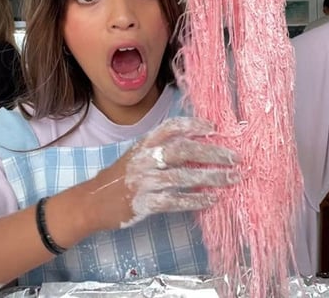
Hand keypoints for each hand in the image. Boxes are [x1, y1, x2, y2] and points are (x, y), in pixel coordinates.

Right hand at [87, 117, 239, 229]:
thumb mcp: (138, 154)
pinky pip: (175, 200)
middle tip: (235, 157)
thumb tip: (199, 142)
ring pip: (184, 176)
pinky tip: (212, 200)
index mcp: (144, 143)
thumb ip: (162, 147)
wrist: (93, 202)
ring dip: (212, 178)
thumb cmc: (122, 177)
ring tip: (232, 178)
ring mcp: (144, 181)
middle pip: (184, 150)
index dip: (194, 125)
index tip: (214, 127)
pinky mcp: (144, 203)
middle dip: (213, 153)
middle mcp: (144, 159)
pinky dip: (196, 199)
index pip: (171, 127)